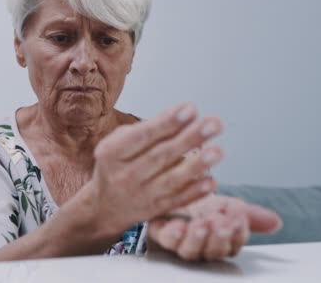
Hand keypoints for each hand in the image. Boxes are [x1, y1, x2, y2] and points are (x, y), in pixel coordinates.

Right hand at [85, 102, 224, 233]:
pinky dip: (195, 192)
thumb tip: (181, 116)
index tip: (190, 108)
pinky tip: (211, 180)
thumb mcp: (117, 143)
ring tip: (217, 151)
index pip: (142, 136)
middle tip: (213, 124)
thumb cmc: (117, 164)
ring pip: (171, 180)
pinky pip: (176, 201)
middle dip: (189, 138)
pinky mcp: (154, 211)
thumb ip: (145, 130)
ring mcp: (140, 196)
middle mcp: (124, 176)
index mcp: (111, 153)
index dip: (167, 122)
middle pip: (160, 156)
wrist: (103, 207)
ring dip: (196, 165)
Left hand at [148, 194, 281, 260]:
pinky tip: (179, 225)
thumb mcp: (229, 205)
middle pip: (213, 251)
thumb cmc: (203, 203)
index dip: (237, 232)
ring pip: (190, 250)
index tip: (239, 216)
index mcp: (221, 242)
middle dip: (219, 237)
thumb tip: (276, 222)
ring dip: (198, 238)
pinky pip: (167, 240)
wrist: (175, 189)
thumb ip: (251, 215)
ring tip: (202, 223)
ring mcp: (181, 242)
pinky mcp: (161, 234)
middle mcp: (202, 246)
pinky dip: (173, 234)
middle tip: (222, 222)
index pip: (234, 244)